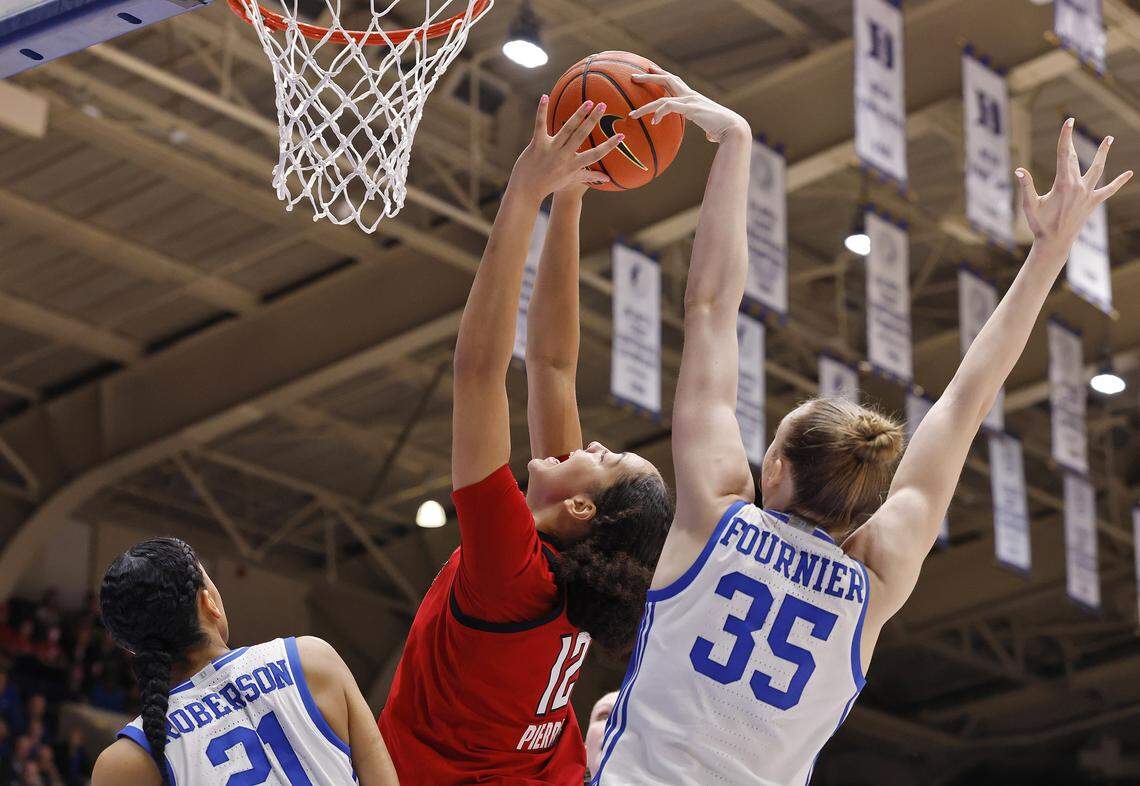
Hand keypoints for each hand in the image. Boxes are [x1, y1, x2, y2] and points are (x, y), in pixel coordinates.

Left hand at [510, 97, 621, 200]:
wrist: (527, 190)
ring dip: (578, 115)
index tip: (621, 135)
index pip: (595, 155)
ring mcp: (550, 150)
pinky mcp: (537, 145)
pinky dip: (541, 111)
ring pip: (566, 130)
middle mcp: (564, 157)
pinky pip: (540, 126)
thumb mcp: (571, 180)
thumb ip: (589, 176)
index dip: (609, 146)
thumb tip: (607, 178)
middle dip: (593, 120)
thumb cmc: (551, 184)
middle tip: (603, 105)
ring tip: (588, 102)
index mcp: (574, 165)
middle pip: (581, 136)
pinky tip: (545, 97)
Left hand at [630, 67, 748, 142]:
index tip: (649, 69)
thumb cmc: (725, 130)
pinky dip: (659, 113)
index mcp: (693, 98)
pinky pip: (669, 106)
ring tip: (632, 115)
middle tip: (633, 77)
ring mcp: (690, 100)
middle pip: (667, 79)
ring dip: (645, 106)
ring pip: (662, 97)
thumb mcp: (713, 129)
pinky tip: (653, 121)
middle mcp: (691, 95)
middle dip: (649, 77)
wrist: (734, 129)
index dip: (662, 74)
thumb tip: (711, 136)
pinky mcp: (691, 108)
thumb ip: (709, 130)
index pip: (675, 81)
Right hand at [1017, 118, 1131, 246]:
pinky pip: (1108, 190)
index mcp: (1063, 184)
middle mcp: (1078, 186)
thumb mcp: (1030, 205)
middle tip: (1071, 124)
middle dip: (1071, 142)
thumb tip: (1018, 170)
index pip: (1063, 154)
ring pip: (1097, 169)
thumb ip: (1026, 186)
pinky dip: (1118, 182)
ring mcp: (1088, 194)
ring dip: (1103, 153)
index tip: (1068, 121)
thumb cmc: (1040, 225)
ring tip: (1109, 139)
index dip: (1065, 136)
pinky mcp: (1093, 202)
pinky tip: (1129, 174)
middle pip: (1074, 158)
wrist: (1055, 243)